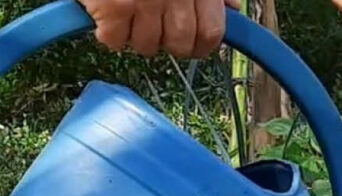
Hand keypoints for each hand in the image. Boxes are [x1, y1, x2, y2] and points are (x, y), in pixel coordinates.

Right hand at [78, 0, 241, 58]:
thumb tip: (232, 8)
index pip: (211, 33)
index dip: (201, 45)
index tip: (192, 45)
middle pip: (180, 44)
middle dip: (168, 43)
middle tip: (156, 29)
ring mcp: (145, 2)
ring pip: (147, 45)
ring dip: (138, 37)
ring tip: (131, 16)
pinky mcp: (116, 7)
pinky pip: (116, 39)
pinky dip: (111, 34)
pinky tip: (110, 16)